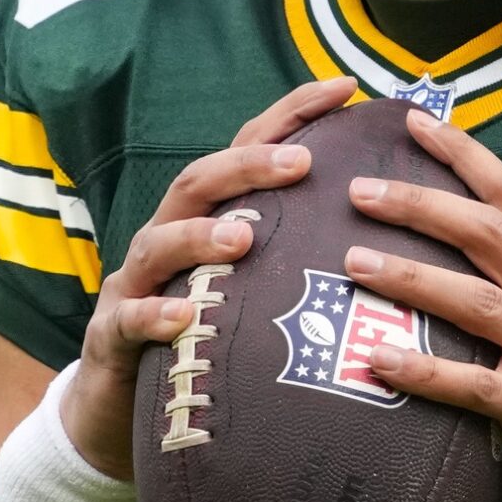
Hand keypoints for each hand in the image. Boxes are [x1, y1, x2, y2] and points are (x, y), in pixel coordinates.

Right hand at [62, 76, 355, 480]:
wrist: (117, 413)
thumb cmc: (204, 347)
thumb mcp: (253, 296)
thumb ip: (298, 261)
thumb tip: (389, 238)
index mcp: (206, 221)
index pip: (245, 153)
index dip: (291, 116)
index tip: (345, 88)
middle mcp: (167, 240)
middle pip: (199, 184)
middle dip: (248, 167)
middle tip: (300, 162)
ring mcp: (136, 287)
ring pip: (159, 245)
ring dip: (200, 236)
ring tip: (243, 237)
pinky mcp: (112, 340)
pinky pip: (129, 322)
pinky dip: (155, 316)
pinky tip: (184, 317)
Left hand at [344, 109, 501, 501]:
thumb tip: (467, 259)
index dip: (465, 155)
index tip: (416, 122)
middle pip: (489, 234)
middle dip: (422, 205)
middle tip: (360, 190)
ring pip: (476, 301)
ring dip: (411, 278)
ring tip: (353, 264)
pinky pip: (473, 387)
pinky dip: (423, 372)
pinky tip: (376, 363)